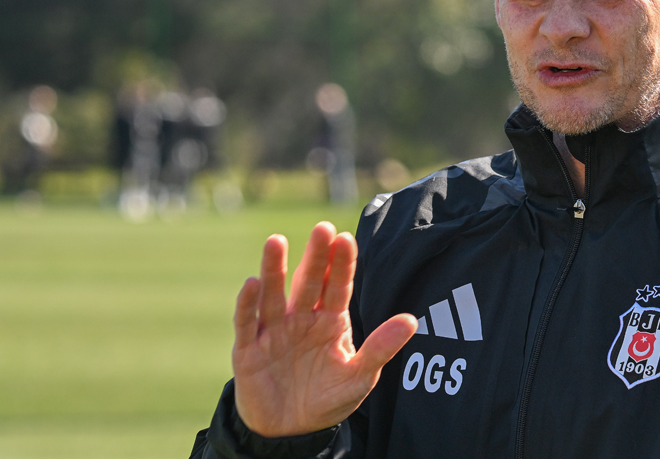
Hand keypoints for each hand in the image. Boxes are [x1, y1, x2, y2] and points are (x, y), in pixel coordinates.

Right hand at [231, 223, 417, 436]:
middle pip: (308, 282)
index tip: (347, 238)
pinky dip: (247, 304)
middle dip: (315, 256)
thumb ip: (380, 349)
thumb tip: (412, 320)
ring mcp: (274, 331)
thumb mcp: (359, 377)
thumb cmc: (327, 398)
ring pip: (274, 294)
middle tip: (322, 228)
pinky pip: (247, 322)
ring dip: (274, 269)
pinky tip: (252, 284)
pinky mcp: (249, 348)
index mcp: (331, 320)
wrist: (290, 431)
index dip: (342, 263)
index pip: (338, 286)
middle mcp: (302, 318)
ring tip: (276, 241)